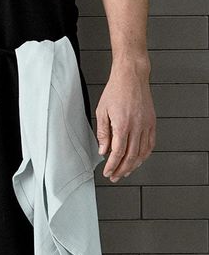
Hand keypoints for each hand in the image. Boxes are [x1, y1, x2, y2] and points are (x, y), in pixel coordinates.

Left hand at [96, 61, 155, 181]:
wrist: (131, 77)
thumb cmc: (115, 90)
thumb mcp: (102, 111)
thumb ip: (102, 132)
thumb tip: (103, 150)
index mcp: (122, 124)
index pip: (118, 152)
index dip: (112, 165)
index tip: (107, 172)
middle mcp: (137, 127)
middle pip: (131, 156)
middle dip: (122, 169)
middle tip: (115, 176)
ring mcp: (146, 125)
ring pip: (142, 153)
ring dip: (134, 165)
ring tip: (125, 171)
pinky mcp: (152, 123)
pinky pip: (150, 144)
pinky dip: (144, 155)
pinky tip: (138, 159)